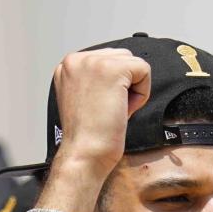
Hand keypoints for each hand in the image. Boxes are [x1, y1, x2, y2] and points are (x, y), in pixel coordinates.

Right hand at [50, 48, 150, 179]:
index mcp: (68, 66)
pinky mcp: (113, 69)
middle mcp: (77, 59)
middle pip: (122, 58)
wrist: (84, 153)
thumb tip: (122, 74)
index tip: (98, 106)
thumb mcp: (84, 97)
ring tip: (113, 109)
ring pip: (134, 63)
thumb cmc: (86, 136)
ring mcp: (93, 62)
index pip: (107, 60)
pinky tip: (123, 109)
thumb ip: (96, 79)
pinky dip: (141, 94)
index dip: (113, 86)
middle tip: (107, 109)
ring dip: (132, 89)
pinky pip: (144, 71)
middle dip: (123, 85)